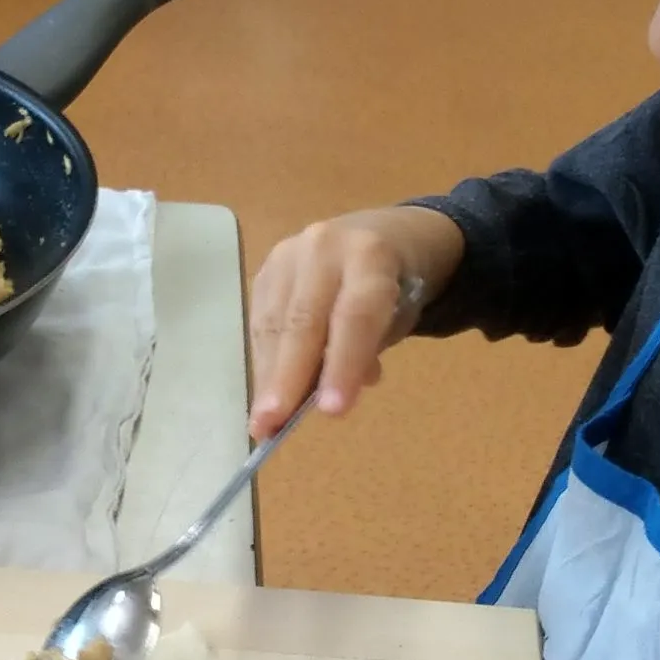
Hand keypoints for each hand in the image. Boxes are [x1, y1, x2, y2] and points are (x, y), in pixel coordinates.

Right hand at [247, 205, 461, 436]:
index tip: (332, 412)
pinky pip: (260, 321)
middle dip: (287, 377)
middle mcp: (323, 248)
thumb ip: (368, 350)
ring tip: (263, 421)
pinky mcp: (266, 270)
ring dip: (268, 377)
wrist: (377, 234)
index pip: (356, 314)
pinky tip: (266, 393)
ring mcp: (288, 255)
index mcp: (371, 254)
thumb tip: (323, 395)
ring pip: (273, 323)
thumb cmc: (395, 285)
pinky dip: (264, 362)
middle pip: (303, 320)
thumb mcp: (399, 315)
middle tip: (272, 425)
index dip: (344, 364)